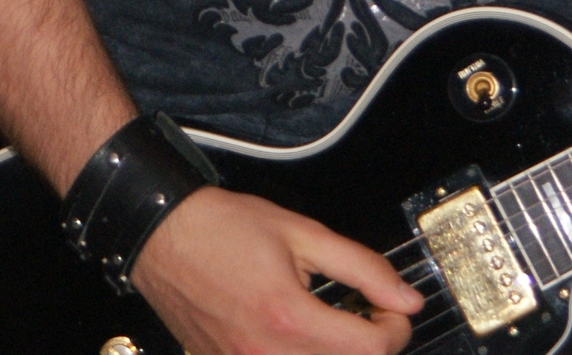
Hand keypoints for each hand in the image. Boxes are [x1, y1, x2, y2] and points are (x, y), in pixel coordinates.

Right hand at [131, 185, 422, 354]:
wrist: (165, 236)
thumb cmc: (226, 228)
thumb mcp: (303, 233)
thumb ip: (361, 267)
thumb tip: (406, 296)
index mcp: (290, 319)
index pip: (371, 350)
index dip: (396, 328)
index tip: (393, 308)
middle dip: (369, 344)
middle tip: (368, 313)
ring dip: (335, 354)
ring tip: (334, 324)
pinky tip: (300, 336)